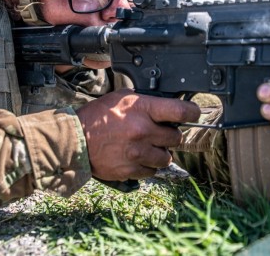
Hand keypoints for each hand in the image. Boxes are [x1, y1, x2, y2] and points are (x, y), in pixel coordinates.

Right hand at [76, 89, 200, 180]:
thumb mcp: (121, 97)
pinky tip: (137, 157)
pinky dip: (148, 165)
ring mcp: (137, 152)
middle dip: (171, 135)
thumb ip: (145, 102)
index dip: (192, 112)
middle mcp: (142, 131)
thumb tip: (166, 107)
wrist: (76, 140)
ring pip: (167, 157)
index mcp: (142, 109)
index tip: (194, 114)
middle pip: (176, 137)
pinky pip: (153, 171)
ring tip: (148, 146)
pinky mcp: (131, 169)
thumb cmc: (97, 116)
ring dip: (161, 153)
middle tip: (160, 133)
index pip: (181, 111)